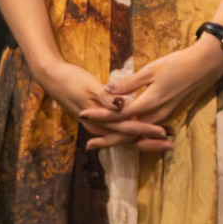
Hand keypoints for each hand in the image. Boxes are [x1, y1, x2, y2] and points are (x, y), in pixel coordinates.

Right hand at [36, 55, 170, 152]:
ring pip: (124, 137)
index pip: (128, 129)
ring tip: (162, 143)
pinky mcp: (98, 120)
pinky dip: (132, 133)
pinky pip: (118, 131)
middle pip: (128, 139)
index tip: (164, 134)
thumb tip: (121, 106)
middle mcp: (100, 126)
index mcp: (99, 120)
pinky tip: (143, 133)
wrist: (52, 77)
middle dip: (149, 143)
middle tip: (170, 146)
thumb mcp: (89, 86)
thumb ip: (106, 98)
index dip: (146, 131)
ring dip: (143, 140)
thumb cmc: (71, 79)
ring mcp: (99, 125)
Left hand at [98, 38, 222, 134]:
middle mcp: (157, 115)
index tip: (83, 115)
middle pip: (127, 134)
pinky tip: (125, 133)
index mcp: (150, 103)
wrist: (206, 66)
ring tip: (102, 142)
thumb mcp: (151, 69)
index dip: (100, 116)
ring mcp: (164, 117)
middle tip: (88, 145)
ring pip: (138, 135)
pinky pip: (147, 130)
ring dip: (120, 139)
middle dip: (107, 140)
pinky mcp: (168, 114)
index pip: (119, 115)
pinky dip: (134, 134)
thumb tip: (108, 89)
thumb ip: (130, 83)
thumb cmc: (179, 63)